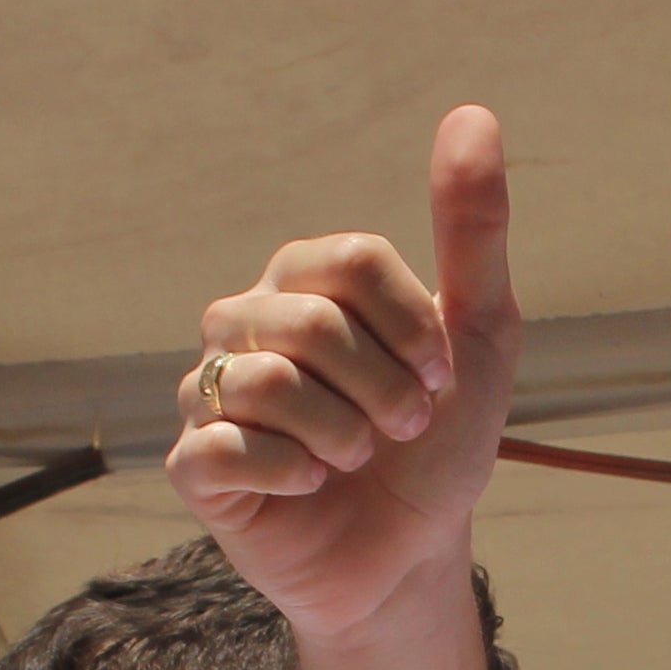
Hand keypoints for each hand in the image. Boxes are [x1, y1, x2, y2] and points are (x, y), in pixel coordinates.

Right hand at [172, 103, 522, 639]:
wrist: (410, 555)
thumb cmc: (438, 443)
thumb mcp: (478, 336)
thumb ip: (472, 231)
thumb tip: (472, 114)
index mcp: (304, 278)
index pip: (350, 260)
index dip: (412, 327)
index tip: (441, 376)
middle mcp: (244, 320)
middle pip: (312, 323)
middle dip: (386, 390)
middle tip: (404, 430)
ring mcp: (210, 390)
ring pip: (268, 383)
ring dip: (344, 436)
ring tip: (357, 459)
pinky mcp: (192, 463)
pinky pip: (226, 446)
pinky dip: (294, 474)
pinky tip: (311, 486)